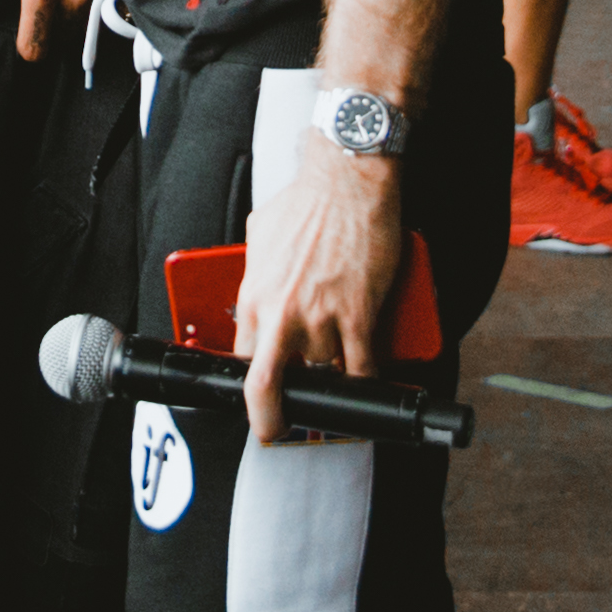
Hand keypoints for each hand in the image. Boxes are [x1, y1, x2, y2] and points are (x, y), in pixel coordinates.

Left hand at [232, 123, 404, 444]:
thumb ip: (256, 272)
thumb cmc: (307, 201)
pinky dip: (367, 383)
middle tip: (279, 430)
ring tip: (340, 373)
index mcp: (253, 296)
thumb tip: (258, 289)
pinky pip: (364, 368)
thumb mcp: (259, 236)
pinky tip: (368, 385)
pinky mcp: (360, 315)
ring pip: (326, 373)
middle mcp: (281, 314)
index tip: (261, 394)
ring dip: (334, 376)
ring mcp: (321, 318)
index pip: (243, 359)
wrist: (347, 181)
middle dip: (271, 419)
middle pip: (267, 387)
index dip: (253, 383)